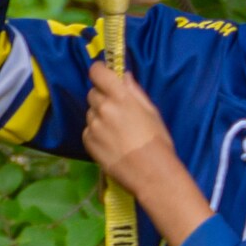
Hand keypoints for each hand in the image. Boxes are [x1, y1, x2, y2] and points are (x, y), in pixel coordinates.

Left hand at [82, 59, 183, 197]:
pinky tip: (110, 143)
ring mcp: (93, 125)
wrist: (151, 173)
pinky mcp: (88, 142)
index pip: (97, 72)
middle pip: (93, 93)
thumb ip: (135, 92)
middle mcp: (103, 108)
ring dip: (99, 116)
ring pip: (90, 113)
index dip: (100, 72)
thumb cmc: (158, 142)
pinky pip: (88, 130)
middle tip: (116, 111)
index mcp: (120, 97)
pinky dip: (96, 133)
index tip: (104, 76)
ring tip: (115, 131)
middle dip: (102, 97)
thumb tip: (124, 76)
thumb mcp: (152, 112)